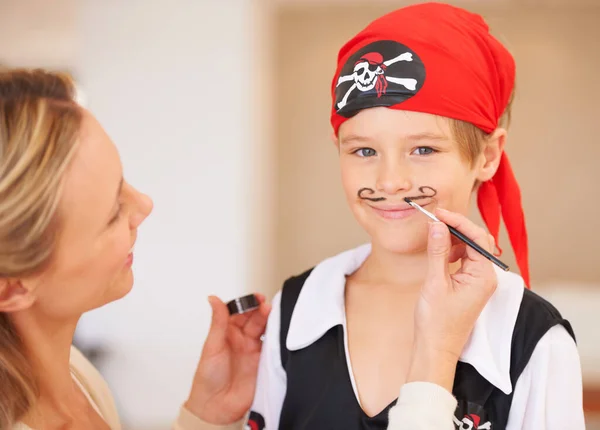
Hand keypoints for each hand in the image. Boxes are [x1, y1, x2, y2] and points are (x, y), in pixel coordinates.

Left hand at [185, 294, 270, 423]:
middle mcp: (241, 340)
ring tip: (273, 314)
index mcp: (227, 333)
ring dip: (270, 321)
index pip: (240, 312)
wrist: (216, 407)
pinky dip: (278, 337)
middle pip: (255, 319)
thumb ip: (218, 322)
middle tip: (266, 306)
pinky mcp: (264, 362)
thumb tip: (213, 298)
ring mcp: (254, 350)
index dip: (247, 303)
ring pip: (265, 330)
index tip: (255, 298)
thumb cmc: (207, 378)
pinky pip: (274, 346)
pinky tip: (280, 330)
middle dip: (261, 310)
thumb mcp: (212, 346)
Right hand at [408, 208, 497, 390]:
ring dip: (454, 238)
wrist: (435, 348)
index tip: (438, 213)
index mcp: (484, 276)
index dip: (458, 221)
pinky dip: (453, 250)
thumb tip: (437, 225)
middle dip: (456, 227)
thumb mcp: (435, 282)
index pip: (477, 238)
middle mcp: (486, 277)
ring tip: (435, 236)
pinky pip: (465, 260)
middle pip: (477, 241)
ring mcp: (479, 282)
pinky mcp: (470, 285)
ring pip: (471, 249)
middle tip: (434, 219)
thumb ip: (438, 251)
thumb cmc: (436, 321)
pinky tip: (440, 252)